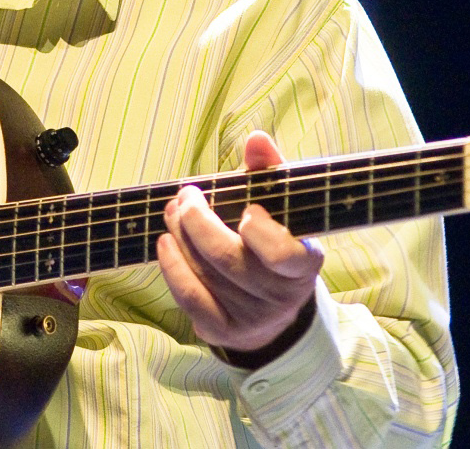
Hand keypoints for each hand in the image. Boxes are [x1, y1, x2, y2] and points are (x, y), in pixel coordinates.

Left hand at [157, 131, 324, 358]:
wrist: (274, 311)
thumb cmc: (275, 244)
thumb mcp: (281, 209)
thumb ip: (270, 173)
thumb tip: (256, 138)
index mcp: (303, 264)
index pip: (283, 253)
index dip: (260, 230)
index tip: (245, 208)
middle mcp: (281, 297)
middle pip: (228, 258)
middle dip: (198, 220)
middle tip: (186, 195)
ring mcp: (251, 318)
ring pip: (204, 273)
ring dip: (180, 236)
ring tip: (173, 211)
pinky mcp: (223, 330)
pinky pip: (189, 296)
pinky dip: (172, 265)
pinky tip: (165, 242)